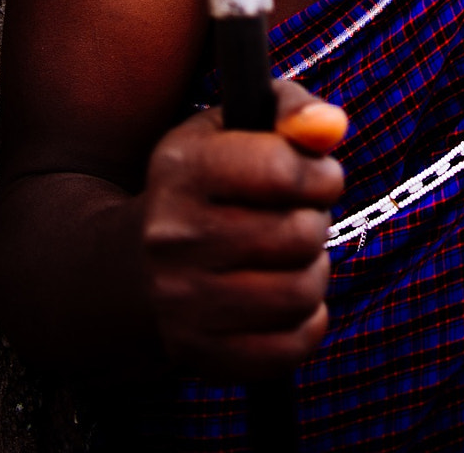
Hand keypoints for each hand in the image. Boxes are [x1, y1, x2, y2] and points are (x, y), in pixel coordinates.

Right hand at [141, 80, 346, 375]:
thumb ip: (293, 110)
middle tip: (299, 218)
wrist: (131, 266)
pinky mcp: (197, 352)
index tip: (319, 177)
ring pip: (298, 293)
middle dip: (316, 222)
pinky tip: (286, 299)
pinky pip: (288, 348)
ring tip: (292, 258)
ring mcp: (180, 299)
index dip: (321, 174)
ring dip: (313, 272)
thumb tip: (332, 128)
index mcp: (183, 167)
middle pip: (298, 234)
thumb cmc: (209, 182)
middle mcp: (172, 234)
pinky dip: (306, 323)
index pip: (281, 170)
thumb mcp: (238, 123)